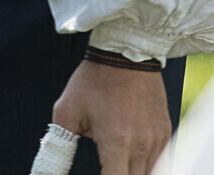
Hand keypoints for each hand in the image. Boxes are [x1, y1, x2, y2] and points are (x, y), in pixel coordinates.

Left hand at [53, 58, 171, 174]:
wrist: (127, 50)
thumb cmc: (95, 79)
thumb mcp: (67, 109)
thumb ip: (57, 145)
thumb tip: (49, 169)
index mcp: (116, 142)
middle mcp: (141, 145)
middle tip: (103, 168)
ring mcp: (157, 140)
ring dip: (131, 174)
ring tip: (114, 166)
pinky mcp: (164, 133)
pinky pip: (158, 162)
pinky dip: (144, 167)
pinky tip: (129, 163)